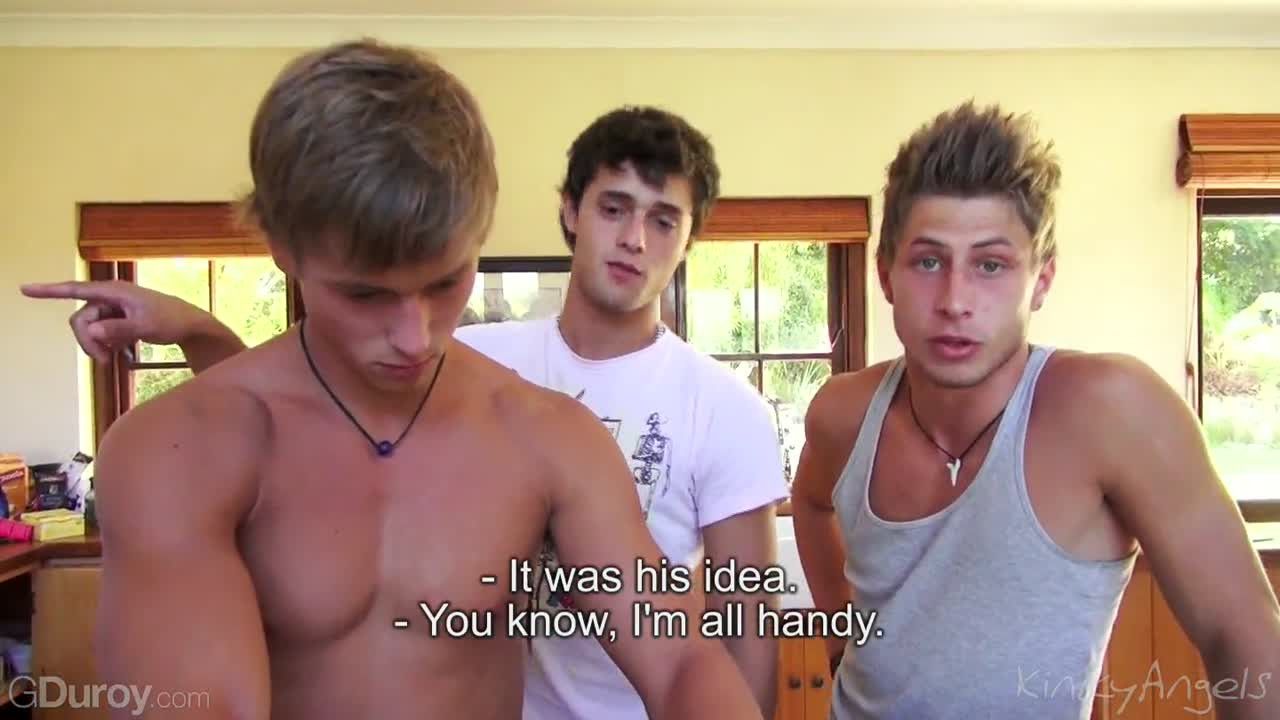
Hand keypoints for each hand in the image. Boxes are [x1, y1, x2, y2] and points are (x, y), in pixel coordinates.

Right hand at [21, 280, 206, 362]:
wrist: (189, 326)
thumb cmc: (171, 320)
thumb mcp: (146, 327)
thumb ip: (119, 329)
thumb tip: (92, 330)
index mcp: (114, 291)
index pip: (76, 289)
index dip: (49, 290)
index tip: (25, 289)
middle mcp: (109, 297)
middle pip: (80, 320)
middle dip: (88, 341)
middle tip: (104, 361)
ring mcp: (112, 309)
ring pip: (89, 330)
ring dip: (97, 346)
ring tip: (114, 357)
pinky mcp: (116, 319)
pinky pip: (99, 334)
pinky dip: (106, 345)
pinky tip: (122, 351)